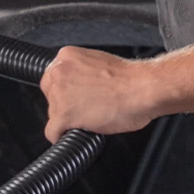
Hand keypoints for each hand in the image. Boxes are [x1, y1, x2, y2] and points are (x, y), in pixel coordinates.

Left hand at [41, 47, 161, 143]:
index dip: (65, 92)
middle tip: (86, 107)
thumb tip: (74, 85)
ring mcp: (59, 94)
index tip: (76, 97)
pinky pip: (52, 132)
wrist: (145, 89)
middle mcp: (59, 72)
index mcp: (66, 56)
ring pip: (52, 115)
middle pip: (49, 97)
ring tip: (92, 115)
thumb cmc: (131, 79)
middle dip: (64, 105)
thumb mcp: (98, 63)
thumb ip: (79, 71)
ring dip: (68, 120)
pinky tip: (78, 132)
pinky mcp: (63, 115)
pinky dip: (62, 137)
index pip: (51, 79)